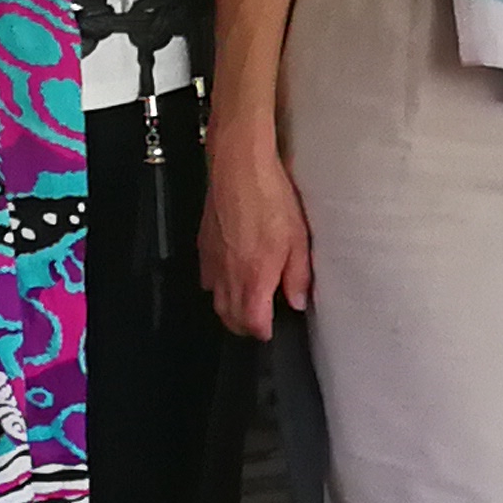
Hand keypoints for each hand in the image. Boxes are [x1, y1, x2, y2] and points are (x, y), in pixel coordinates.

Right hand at [199, 141, 310, 341]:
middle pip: (229, 318)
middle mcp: (228, 276)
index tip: (271, 331)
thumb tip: (297, 301)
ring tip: (247, 304)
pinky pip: (207, 279)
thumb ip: (297, 276)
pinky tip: (230, 277)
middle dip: (244, 326)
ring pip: (215, 301)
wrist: (239, 170)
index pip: (252, 323)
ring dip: (230, 309)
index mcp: (254, 278)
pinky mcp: (203, 246)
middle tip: (260, 322)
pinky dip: (217, 287)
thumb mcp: (299, 240)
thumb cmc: (271, 201)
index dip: (263, 332)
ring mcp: (212, 262)